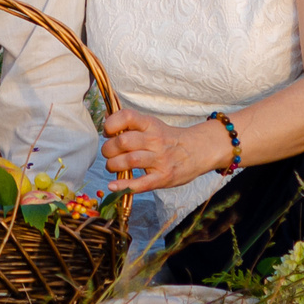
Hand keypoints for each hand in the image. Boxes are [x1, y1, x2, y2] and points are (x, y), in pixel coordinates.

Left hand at [101, 107, 232, 193]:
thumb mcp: (153, 125)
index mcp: (150, 124)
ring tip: (112, 166)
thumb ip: (131, 124)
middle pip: (123, 142)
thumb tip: (105, 118)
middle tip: (108, 153)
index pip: (127, 116)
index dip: (112, 123)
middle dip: (108, 149)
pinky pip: (141, 183)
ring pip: (129, 161)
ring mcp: (160, 160)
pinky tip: (113, 186)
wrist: (198, 150)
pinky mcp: (163, 178)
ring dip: (113, 165)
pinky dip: (124, 186)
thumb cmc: (169, 138)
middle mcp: (155, 140)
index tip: (107, 131)